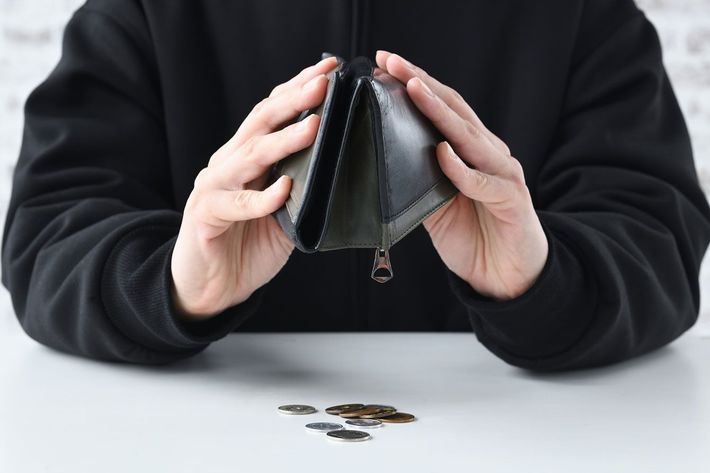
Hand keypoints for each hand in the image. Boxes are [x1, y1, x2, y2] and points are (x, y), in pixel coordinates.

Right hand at [170, 56, 337, 318]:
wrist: (211, 286)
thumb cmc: (248, 243)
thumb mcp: (283, 211)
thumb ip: (301, 186)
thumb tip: (338, 162)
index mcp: (246, 157)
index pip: (272, 113)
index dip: (298, 89)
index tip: (329, 69)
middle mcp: (228, 164)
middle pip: (260, 123)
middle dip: (294, 100)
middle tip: (324, 83)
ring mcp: (214, 188)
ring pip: (249, 156)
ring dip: (283, 141)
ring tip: (314, 126)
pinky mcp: (206, 217)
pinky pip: (235, 204)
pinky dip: (260, 198)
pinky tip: (283, 189)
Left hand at [375, 50, 547, 300]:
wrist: (508, 277)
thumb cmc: (473, 236)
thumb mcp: (436, 205)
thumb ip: (420, 179)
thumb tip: (385, 157)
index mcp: (471, 151)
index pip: (441, 110)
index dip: (415, 84)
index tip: (385, 64)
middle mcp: (489, 154)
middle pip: (454, 111)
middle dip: (421, 83)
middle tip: (391, 62)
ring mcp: (502, 175)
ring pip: (469, 137)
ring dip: (440, 112)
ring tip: (413, 89)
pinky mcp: (511, 201)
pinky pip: (484, 182)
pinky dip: (462, 168)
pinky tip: (442, 152)